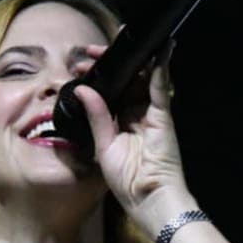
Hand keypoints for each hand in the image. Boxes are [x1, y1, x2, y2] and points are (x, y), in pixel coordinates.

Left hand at [66, 40, 195, 231]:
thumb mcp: (103, 145)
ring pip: (142, 79)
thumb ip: (96, 116)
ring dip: (129, 60)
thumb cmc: (127, 180)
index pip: (110, 92)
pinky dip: (161, 67)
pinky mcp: (164, 116)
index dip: (98, 77)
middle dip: (109, 64)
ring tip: (113, 44)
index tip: (79, 66)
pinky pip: (161, 87)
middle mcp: (138, 114)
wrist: (148, 198)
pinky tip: (160, 49)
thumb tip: (83, 90)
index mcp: (121, 122)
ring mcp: (152, 113)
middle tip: (88, 53)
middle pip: (126, 81)